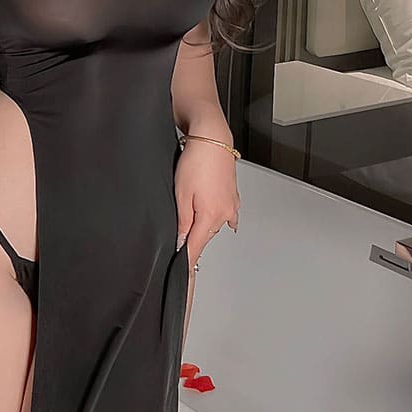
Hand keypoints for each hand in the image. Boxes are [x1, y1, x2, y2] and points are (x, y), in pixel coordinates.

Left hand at [175, 139, 239, 269]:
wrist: (212, 139)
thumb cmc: (196, 161)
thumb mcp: (181, 194)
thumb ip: (182, 222)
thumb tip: (182, 242)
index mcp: (211, 216)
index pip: (197, 248)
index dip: (187, 261)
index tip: (183, 273)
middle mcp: (225, 213)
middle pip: (205, 237)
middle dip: (192, 238)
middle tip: (179, 231)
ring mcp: (231, 205)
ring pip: (213, 224)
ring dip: (202, 224)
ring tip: (191, 206)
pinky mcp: (232, 196)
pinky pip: (224, 214)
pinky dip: (215, 216)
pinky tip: (210, 213)